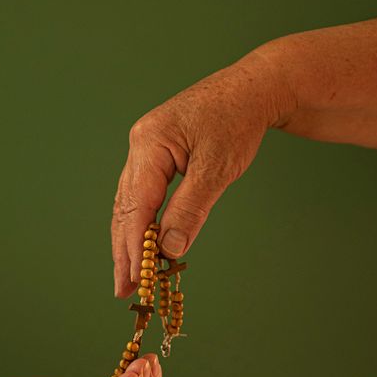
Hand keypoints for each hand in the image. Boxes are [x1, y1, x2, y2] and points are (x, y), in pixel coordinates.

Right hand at [112, 46, 295, 296]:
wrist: (253, 87)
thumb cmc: (237, 120)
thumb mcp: (217, 168)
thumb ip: (191, 209)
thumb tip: (171, 249)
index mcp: (150, 143)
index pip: (137, 206)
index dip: (134, 247)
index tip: (136, 279)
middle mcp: (140, 145)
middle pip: (125, 208)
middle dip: (124, 251)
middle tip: (123, 289)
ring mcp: (145, 148)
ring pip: (130, 203)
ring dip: (129, 241)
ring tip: (129, 276)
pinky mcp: (156, 153)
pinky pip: (142, 194)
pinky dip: (142, 222)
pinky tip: (143, 244)